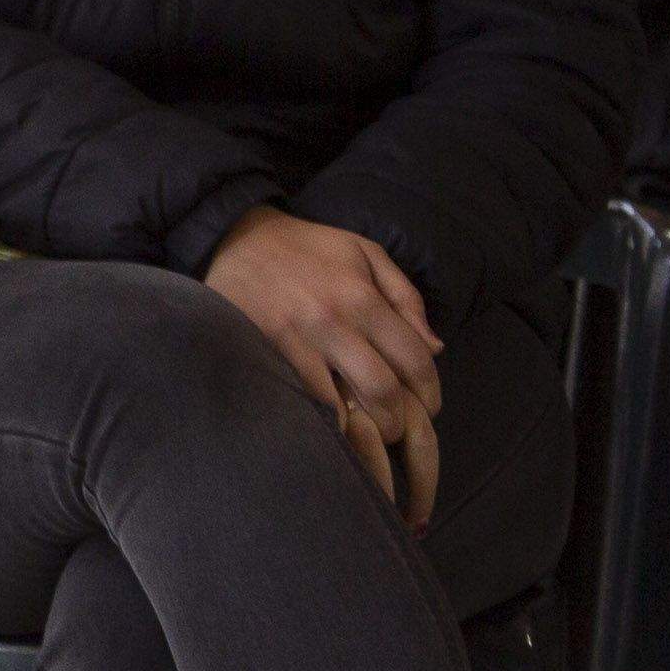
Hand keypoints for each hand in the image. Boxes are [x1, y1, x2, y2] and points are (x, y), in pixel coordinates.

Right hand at [206, 207, 445, 527]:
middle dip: (398, 421)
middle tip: (399, 429)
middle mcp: (332, 321)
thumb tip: (435, 347)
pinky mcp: (265, 352)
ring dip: (363, 431)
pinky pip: (301, 400)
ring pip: (341, 404)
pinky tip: (333, 430)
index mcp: (362, 296)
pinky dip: (323, 422)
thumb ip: (406, 297)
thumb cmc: (307, 247)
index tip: (429, 407)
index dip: (430, 392)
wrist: (234, 235)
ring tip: (368, 435)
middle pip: (381, 390)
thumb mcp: (366, 253)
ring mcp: (295, 340)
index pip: (414, 358)